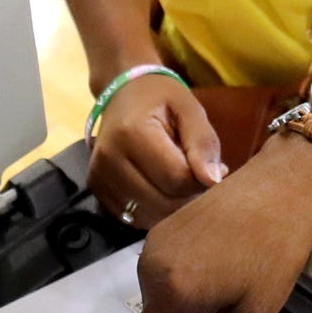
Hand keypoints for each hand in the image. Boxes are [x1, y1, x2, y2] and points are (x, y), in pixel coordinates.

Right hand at [23, 138, 311, 312]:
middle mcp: (149, 272)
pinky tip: (222, 268)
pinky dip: (187, 290)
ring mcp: (151, 249)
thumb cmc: (274, 253)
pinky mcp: (160, 234)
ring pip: (161, 310)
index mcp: (170, 296)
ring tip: (233, 287)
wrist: (281, 186)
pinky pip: (165, 281)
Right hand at [89, 72, 225, 228]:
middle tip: (198, 175)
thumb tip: (213, 181)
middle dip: (189, 196)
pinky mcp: (97, 191)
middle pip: (162, 202)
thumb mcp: (190, 109)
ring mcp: (98, 178)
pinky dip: (155, 210)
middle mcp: (109, 159)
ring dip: (173, 206)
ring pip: (149, 216)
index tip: (213, 169)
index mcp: (132, 133)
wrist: (123, 94)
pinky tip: (160, 187)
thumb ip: (203, 143)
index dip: (202, 180)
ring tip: (178, 179)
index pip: (175, 178)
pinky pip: (134, 218)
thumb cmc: (161, 99)